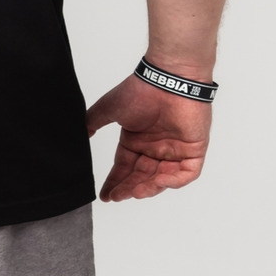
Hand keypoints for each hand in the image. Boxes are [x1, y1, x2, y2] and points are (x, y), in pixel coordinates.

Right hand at [86, 75, 211, 201]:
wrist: (169, 79)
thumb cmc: (141, 90)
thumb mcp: (108, 108)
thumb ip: (93, 122)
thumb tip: (81, 135)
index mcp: (137, 140)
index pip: (125, 168)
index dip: (115, 182)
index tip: (106, 195)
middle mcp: (155, 147)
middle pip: (141, 177)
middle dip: (129, 188)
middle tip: (118, 196)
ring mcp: (175, 149)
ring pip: (162, 178)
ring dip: (149, 188)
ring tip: (135, 192)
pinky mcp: (194, 149)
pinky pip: (187, 173)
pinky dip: (174, 181)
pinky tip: (158, 180)